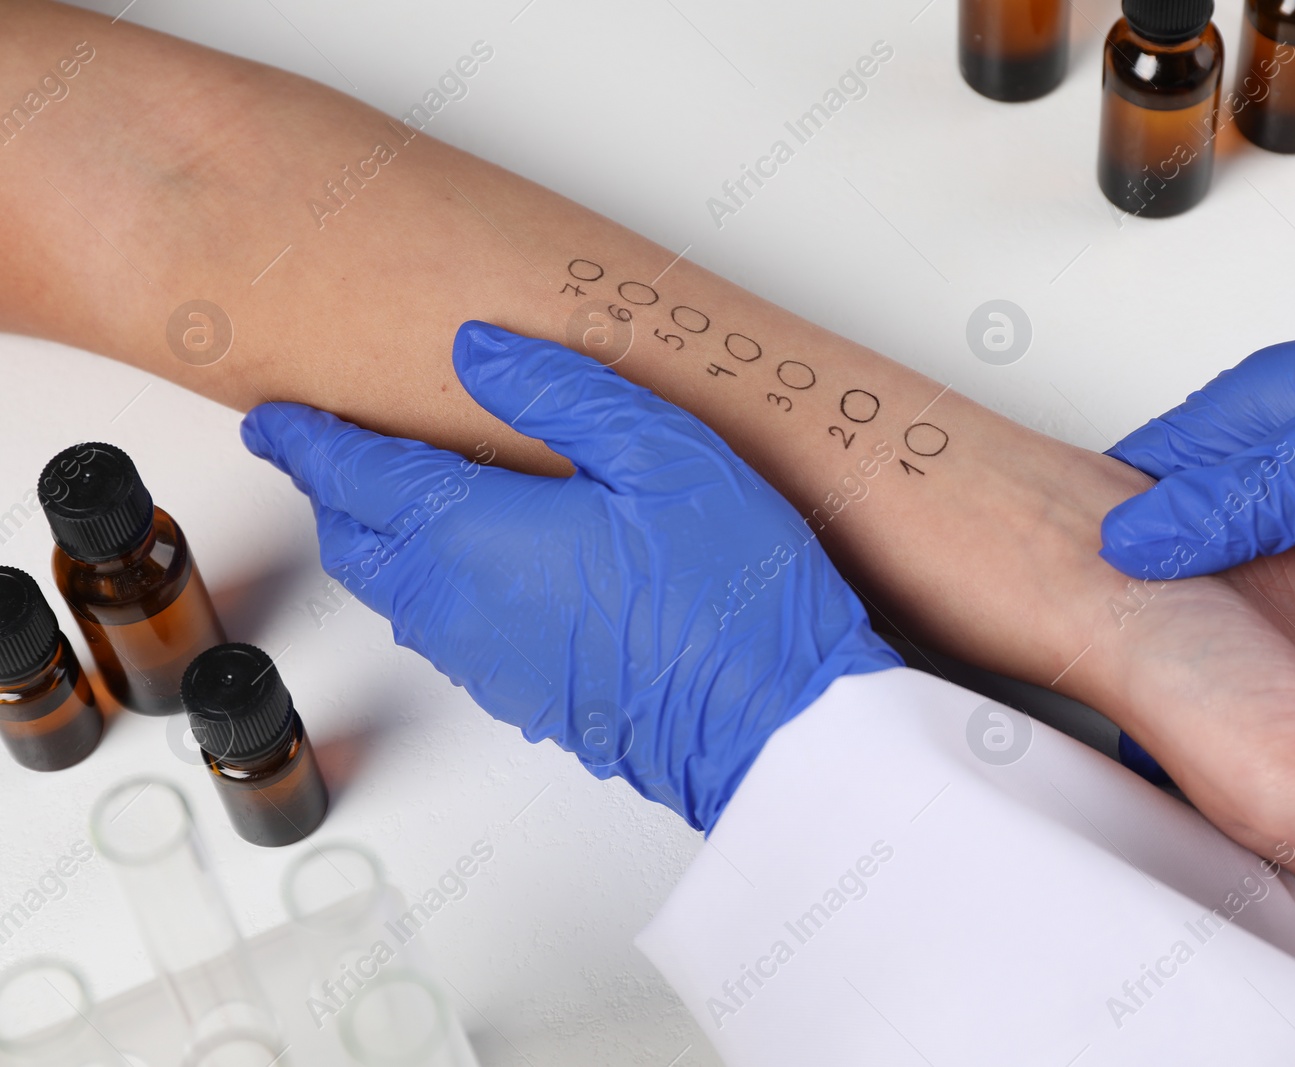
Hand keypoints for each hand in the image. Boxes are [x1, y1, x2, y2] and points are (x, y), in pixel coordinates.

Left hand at [239, 322, 899, 831]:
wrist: (770, 724)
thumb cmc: (731, 593)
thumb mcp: (664, 455)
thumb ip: (559, 394)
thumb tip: (478, 349)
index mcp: (475, 534)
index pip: (354, 474)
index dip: (307, 439)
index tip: (276, 416)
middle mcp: (457, 604)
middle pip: (354, 542)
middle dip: (333, 491)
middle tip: (335, 452)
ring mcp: (485, 661)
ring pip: (393, 594)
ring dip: (380, 543)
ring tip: (407, 499)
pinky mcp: (520, 697)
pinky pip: (442, 632)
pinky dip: (430, 587)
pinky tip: (484, 565)